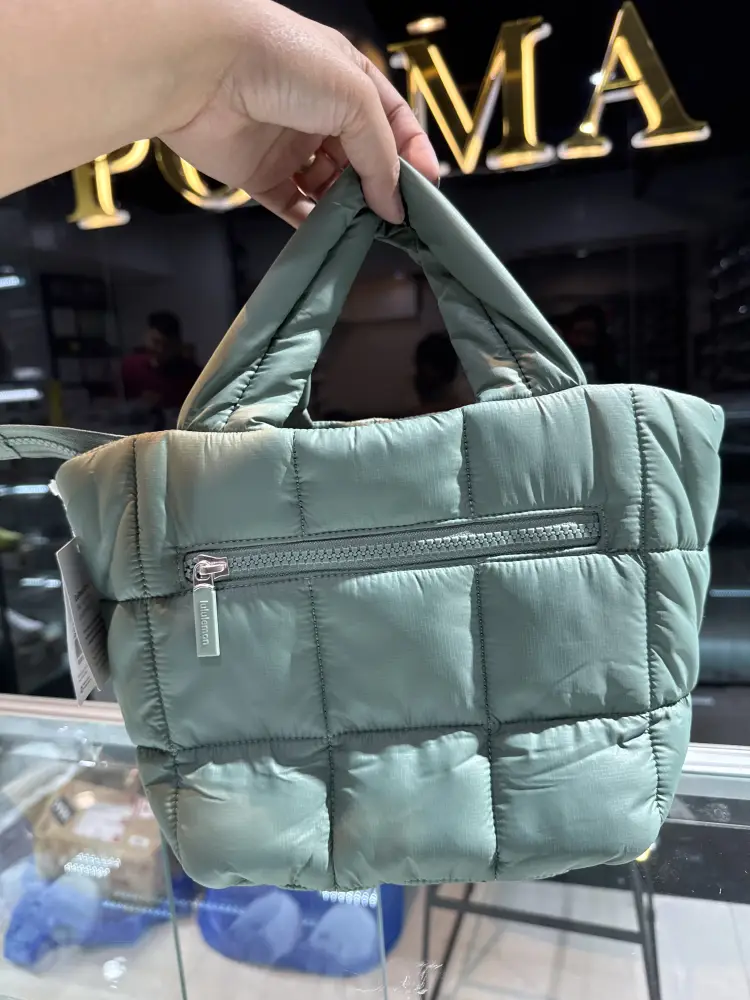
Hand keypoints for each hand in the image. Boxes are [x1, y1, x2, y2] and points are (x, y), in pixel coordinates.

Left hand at [160, 0, 438, 225]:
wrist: (203, 68)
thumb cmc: (285, 63)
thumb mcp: (355, 98)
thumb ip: (381, 155)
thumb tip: (394, 206)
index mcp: (347, 79)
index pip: (392, 122)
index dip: (412, 155)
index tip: (425, 191)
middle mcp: (320, 111)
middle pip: (362, 159)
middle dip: (381, 188)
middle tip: (397, 219)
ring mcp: (289, 144)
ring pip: (330, 187)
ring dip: (349, 209)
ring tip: (365, 228)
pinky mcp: (259, 175)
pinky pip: (293, 206)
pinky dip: (313, 223)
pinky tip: (332, 235)